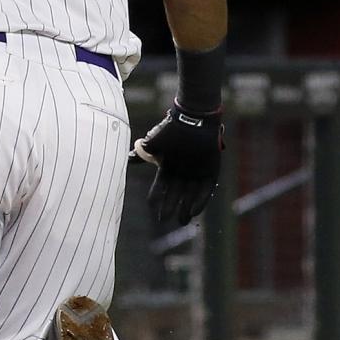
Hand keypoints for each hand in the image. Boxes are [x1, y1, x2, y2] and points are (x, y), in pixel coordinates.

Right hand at [133, 102, 221, 223]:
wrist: (193, 117)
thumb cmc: (171, 128)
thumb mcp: (154, 141)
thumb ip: (143, 153)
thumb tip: (128, 159)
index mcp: (168, 167)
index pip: (161, 188)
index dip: (156, 200)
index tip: (153, 211)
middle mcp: (182, 172)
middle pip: (176, 195)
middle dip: (170, 208)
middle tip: (165, 221)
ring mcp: (196, 172)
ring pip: (190, 195)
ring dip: (186, 208)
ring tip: (182, 221)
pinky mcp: (210, 171)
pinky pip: (206, 190)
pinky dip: (200, 201)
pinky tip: (194, 211)